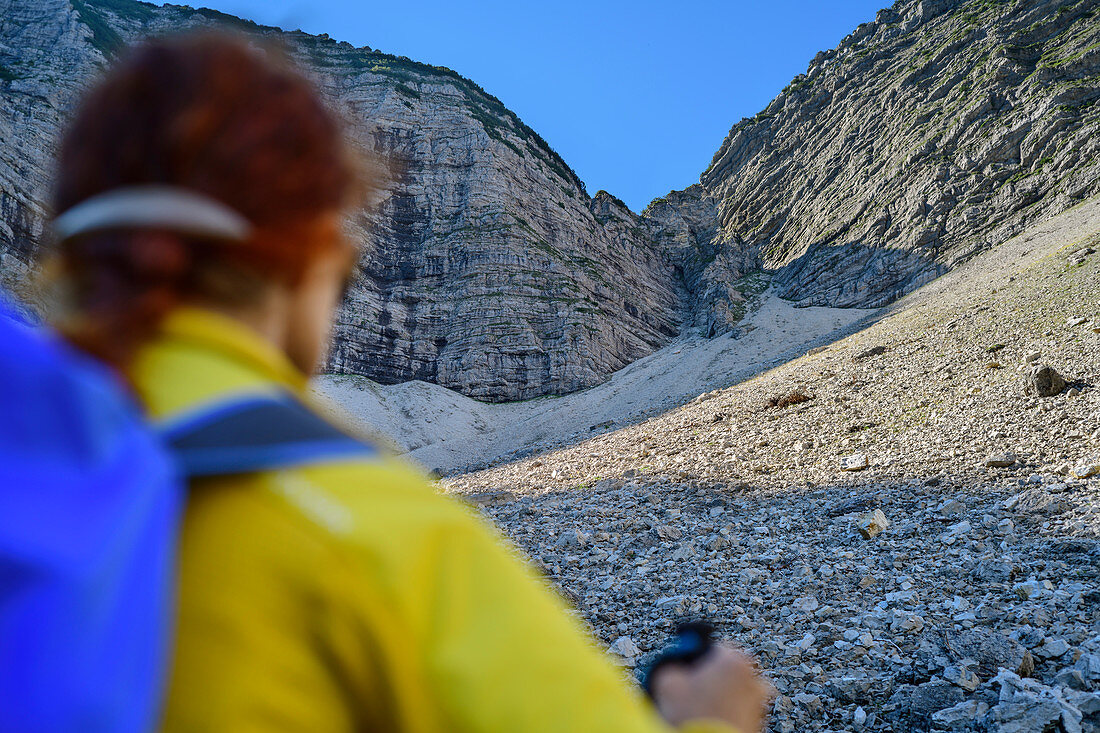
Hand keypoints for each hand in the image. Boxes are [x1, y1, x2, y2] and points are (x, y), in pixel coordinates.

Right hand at [651, 646, 772, 731]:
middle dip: (714, 678)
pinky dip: (729, 713)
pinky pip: (741, 711)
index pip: (715, 647)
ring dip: (723, 697)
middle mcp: (752, 678)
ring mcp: (758, 703)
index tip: (687, 671)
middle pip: (729, 670)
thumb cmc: (692, 714)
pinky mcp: (758, 723)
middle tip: (693, 692)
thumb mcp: (667, 682)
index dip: (698, 659)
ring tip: (702, 711)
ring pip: (736, 692)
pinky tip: (712, 721)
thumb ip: (672, 665)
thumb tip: (675, 668)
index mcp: (733, 660)